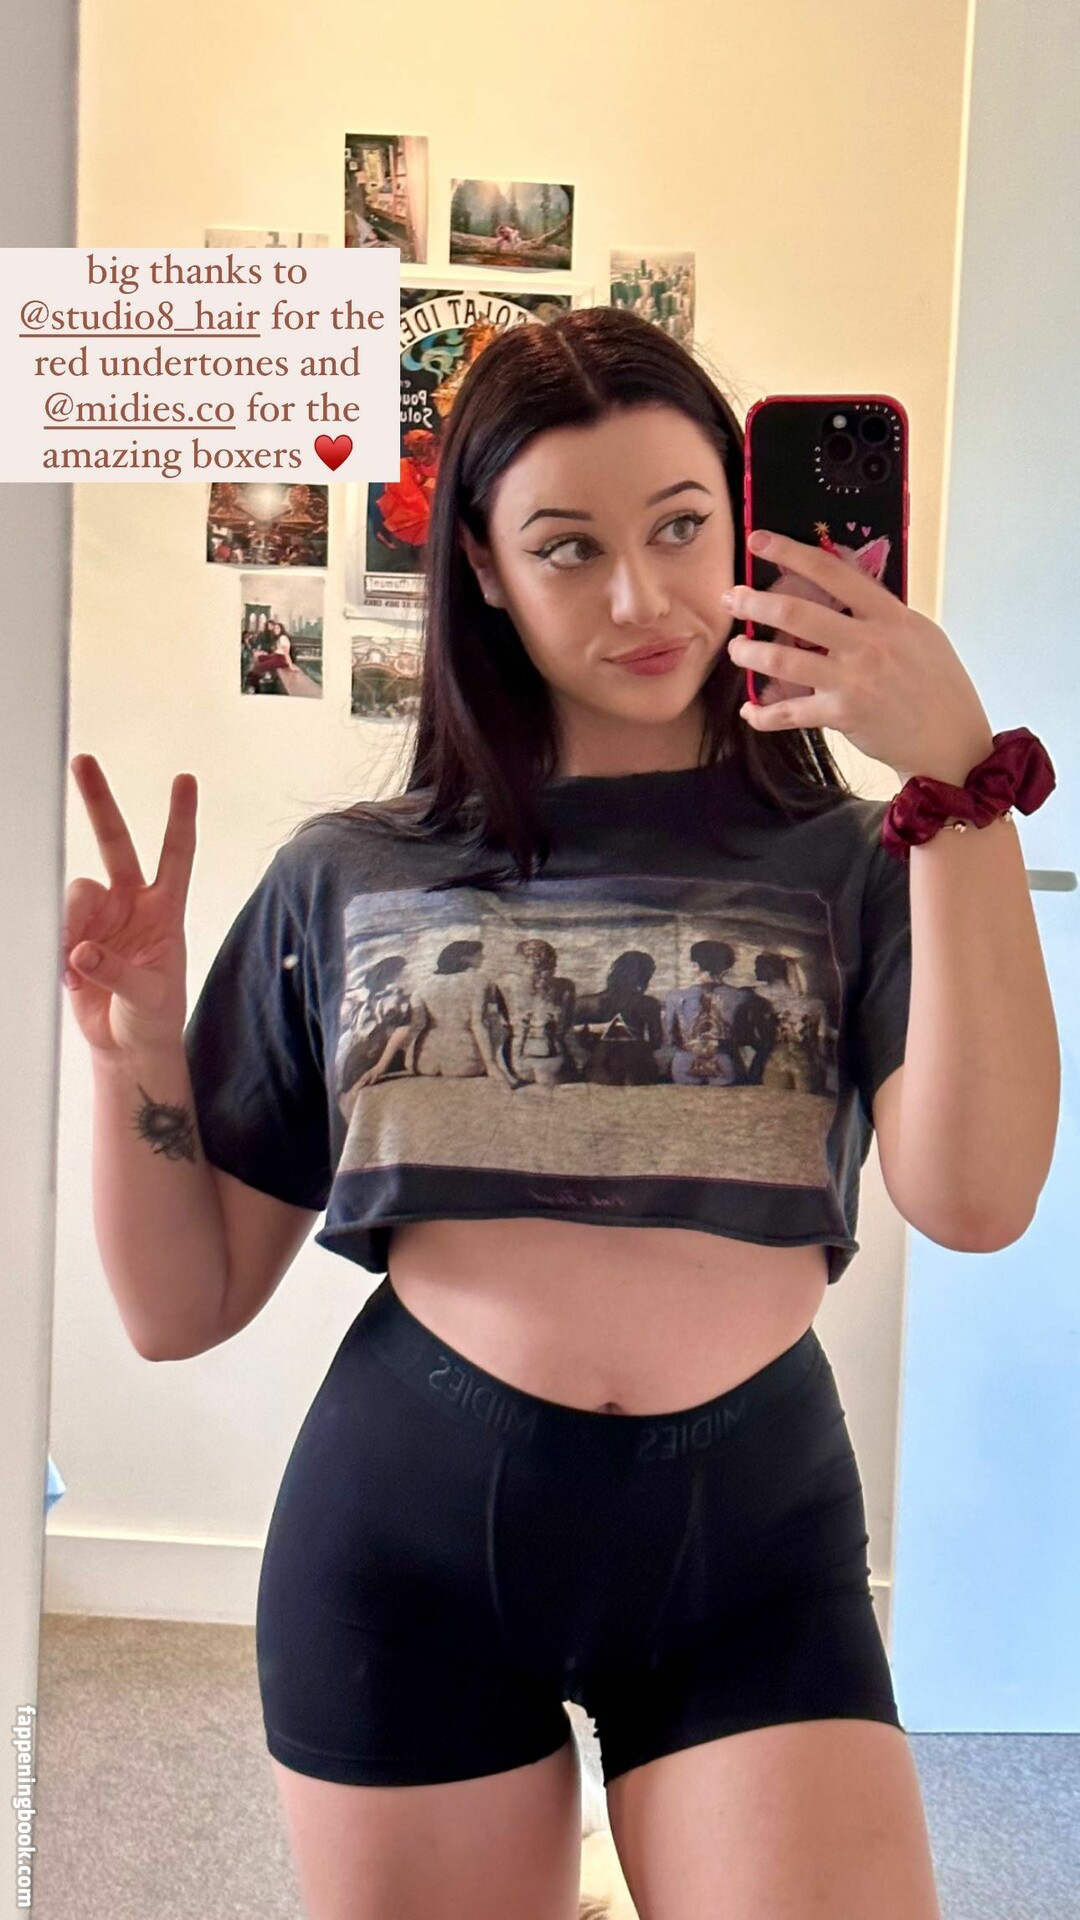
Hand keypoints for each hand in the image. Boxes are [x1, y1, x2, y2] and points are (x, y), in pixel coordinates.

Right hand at [63, 755, 196, 1057]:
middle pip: (115, 843)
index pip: (176, 854)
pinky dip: (60, 949)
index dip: (179, 817)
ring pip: (76, 890)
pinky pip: (57, 925)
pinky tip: (72, 976)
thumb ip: (117, 972)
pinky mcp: (74, 935)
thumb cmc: (153, 1017)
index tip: (184, 779)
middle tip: (83, 763)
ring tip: (78, 964)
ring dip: (72, 923)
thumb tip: (83, 950)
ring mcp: (101, 917)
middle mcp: (133, 904)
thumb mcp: (148, 997)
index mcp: (166, 910)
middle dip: (99, 802)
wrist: (127, 1045)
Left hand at [725, 530, 995, 783]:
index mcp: (889, 615)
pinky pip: (789, 712)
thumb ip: (880, 613)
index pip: (834, 572)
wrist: (952, 740)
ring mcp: (853, 679)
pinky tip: (750, 711)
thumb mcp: (920, 634)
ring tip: (736, 649)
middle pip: (797, 612)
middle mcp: (868, 643)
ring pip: (782, 659)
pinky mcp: (841, 714)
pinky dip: (763, 714)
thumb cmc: (939, 685)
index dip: (791, 552)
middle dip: (754, 602)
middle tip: (730, 598)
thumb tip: (843, 591)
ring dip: (749, 652)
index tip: (759, 540)